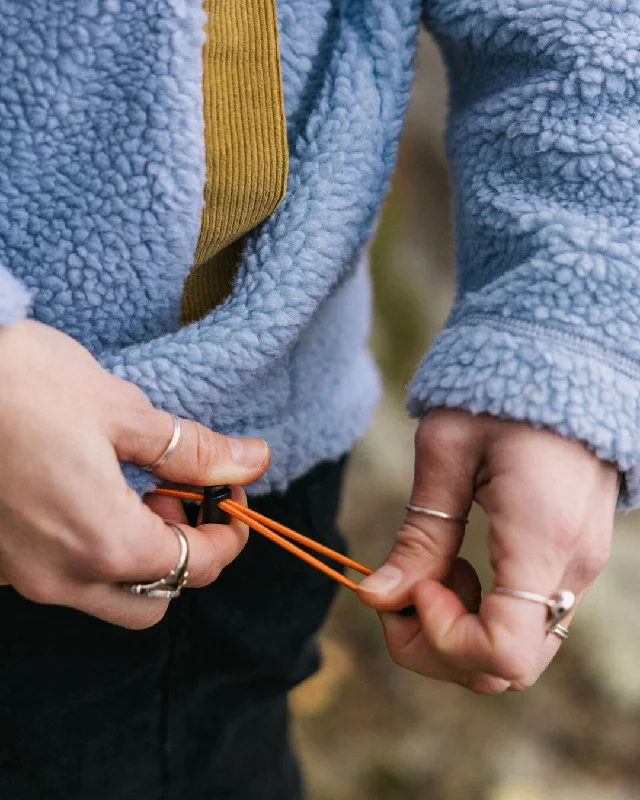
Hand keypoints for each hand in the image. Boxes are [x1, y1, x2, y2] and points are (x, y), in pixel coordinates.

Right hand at [0, 320, 269, 627]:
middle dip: (185, 557)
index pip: (197, 565)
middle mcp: (61, 576)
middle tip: (180, 496)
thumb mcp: (124, 412)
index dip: (229, 535)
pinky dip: (93, 550)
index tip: (235, 499)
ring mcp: (21, 574)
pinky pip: (62, 576)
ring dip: (139, 557)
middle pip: (154, 600)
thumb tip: (251, 462)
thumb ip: (194, 451)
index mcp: (104, 543)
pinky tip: (89, 493)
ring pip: (106, 596)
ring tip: (133, 488)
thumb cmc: (23, 383)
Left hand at [358, 409, 618, 692]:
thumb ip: (420, 532)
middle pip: (507, 670)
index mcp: (541, 538)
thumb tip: (377, 597)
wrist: (563, 359)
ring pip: (518, 653)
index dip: (444, 637)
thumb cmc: (500, 392)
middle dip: (439, 646)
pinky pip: (526, 620)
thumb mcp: (447, 450)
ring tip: (436, 566)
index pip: (502, 654)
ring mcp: (578, 569)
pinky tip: (461, 563)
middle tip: (406, 586)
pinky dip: (482, 613)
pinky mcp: (570, 561)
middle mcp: (572, 568)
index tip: (418, 583)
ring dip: (459, 631)